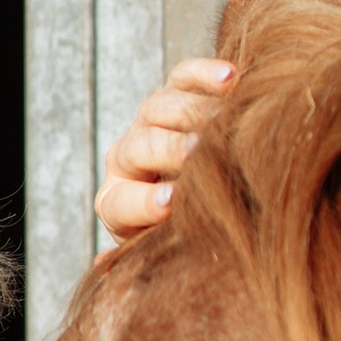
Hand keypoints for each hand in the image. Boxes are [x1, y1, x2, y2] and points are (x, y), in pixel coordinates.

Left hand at [96, 56, 233, 252]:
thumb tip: (108, 266)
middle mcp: (127, 160)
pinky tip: (233, 79)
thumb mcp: (177, 255)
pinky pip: (184, 76)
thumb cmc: (195, 238)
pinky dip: (206, 75)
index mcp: (118, 203)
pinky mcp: (176, 91)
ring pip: (158, 108)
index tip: (171, 204)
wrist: (217, 200)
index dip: (143, 203)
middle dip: (169, 152)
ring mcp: (149, 122)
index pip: (120, 202)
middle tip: (198, 155)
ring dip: (191, 113)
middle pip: (139, 147)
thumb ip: (158, 261)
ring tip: (223, 121)